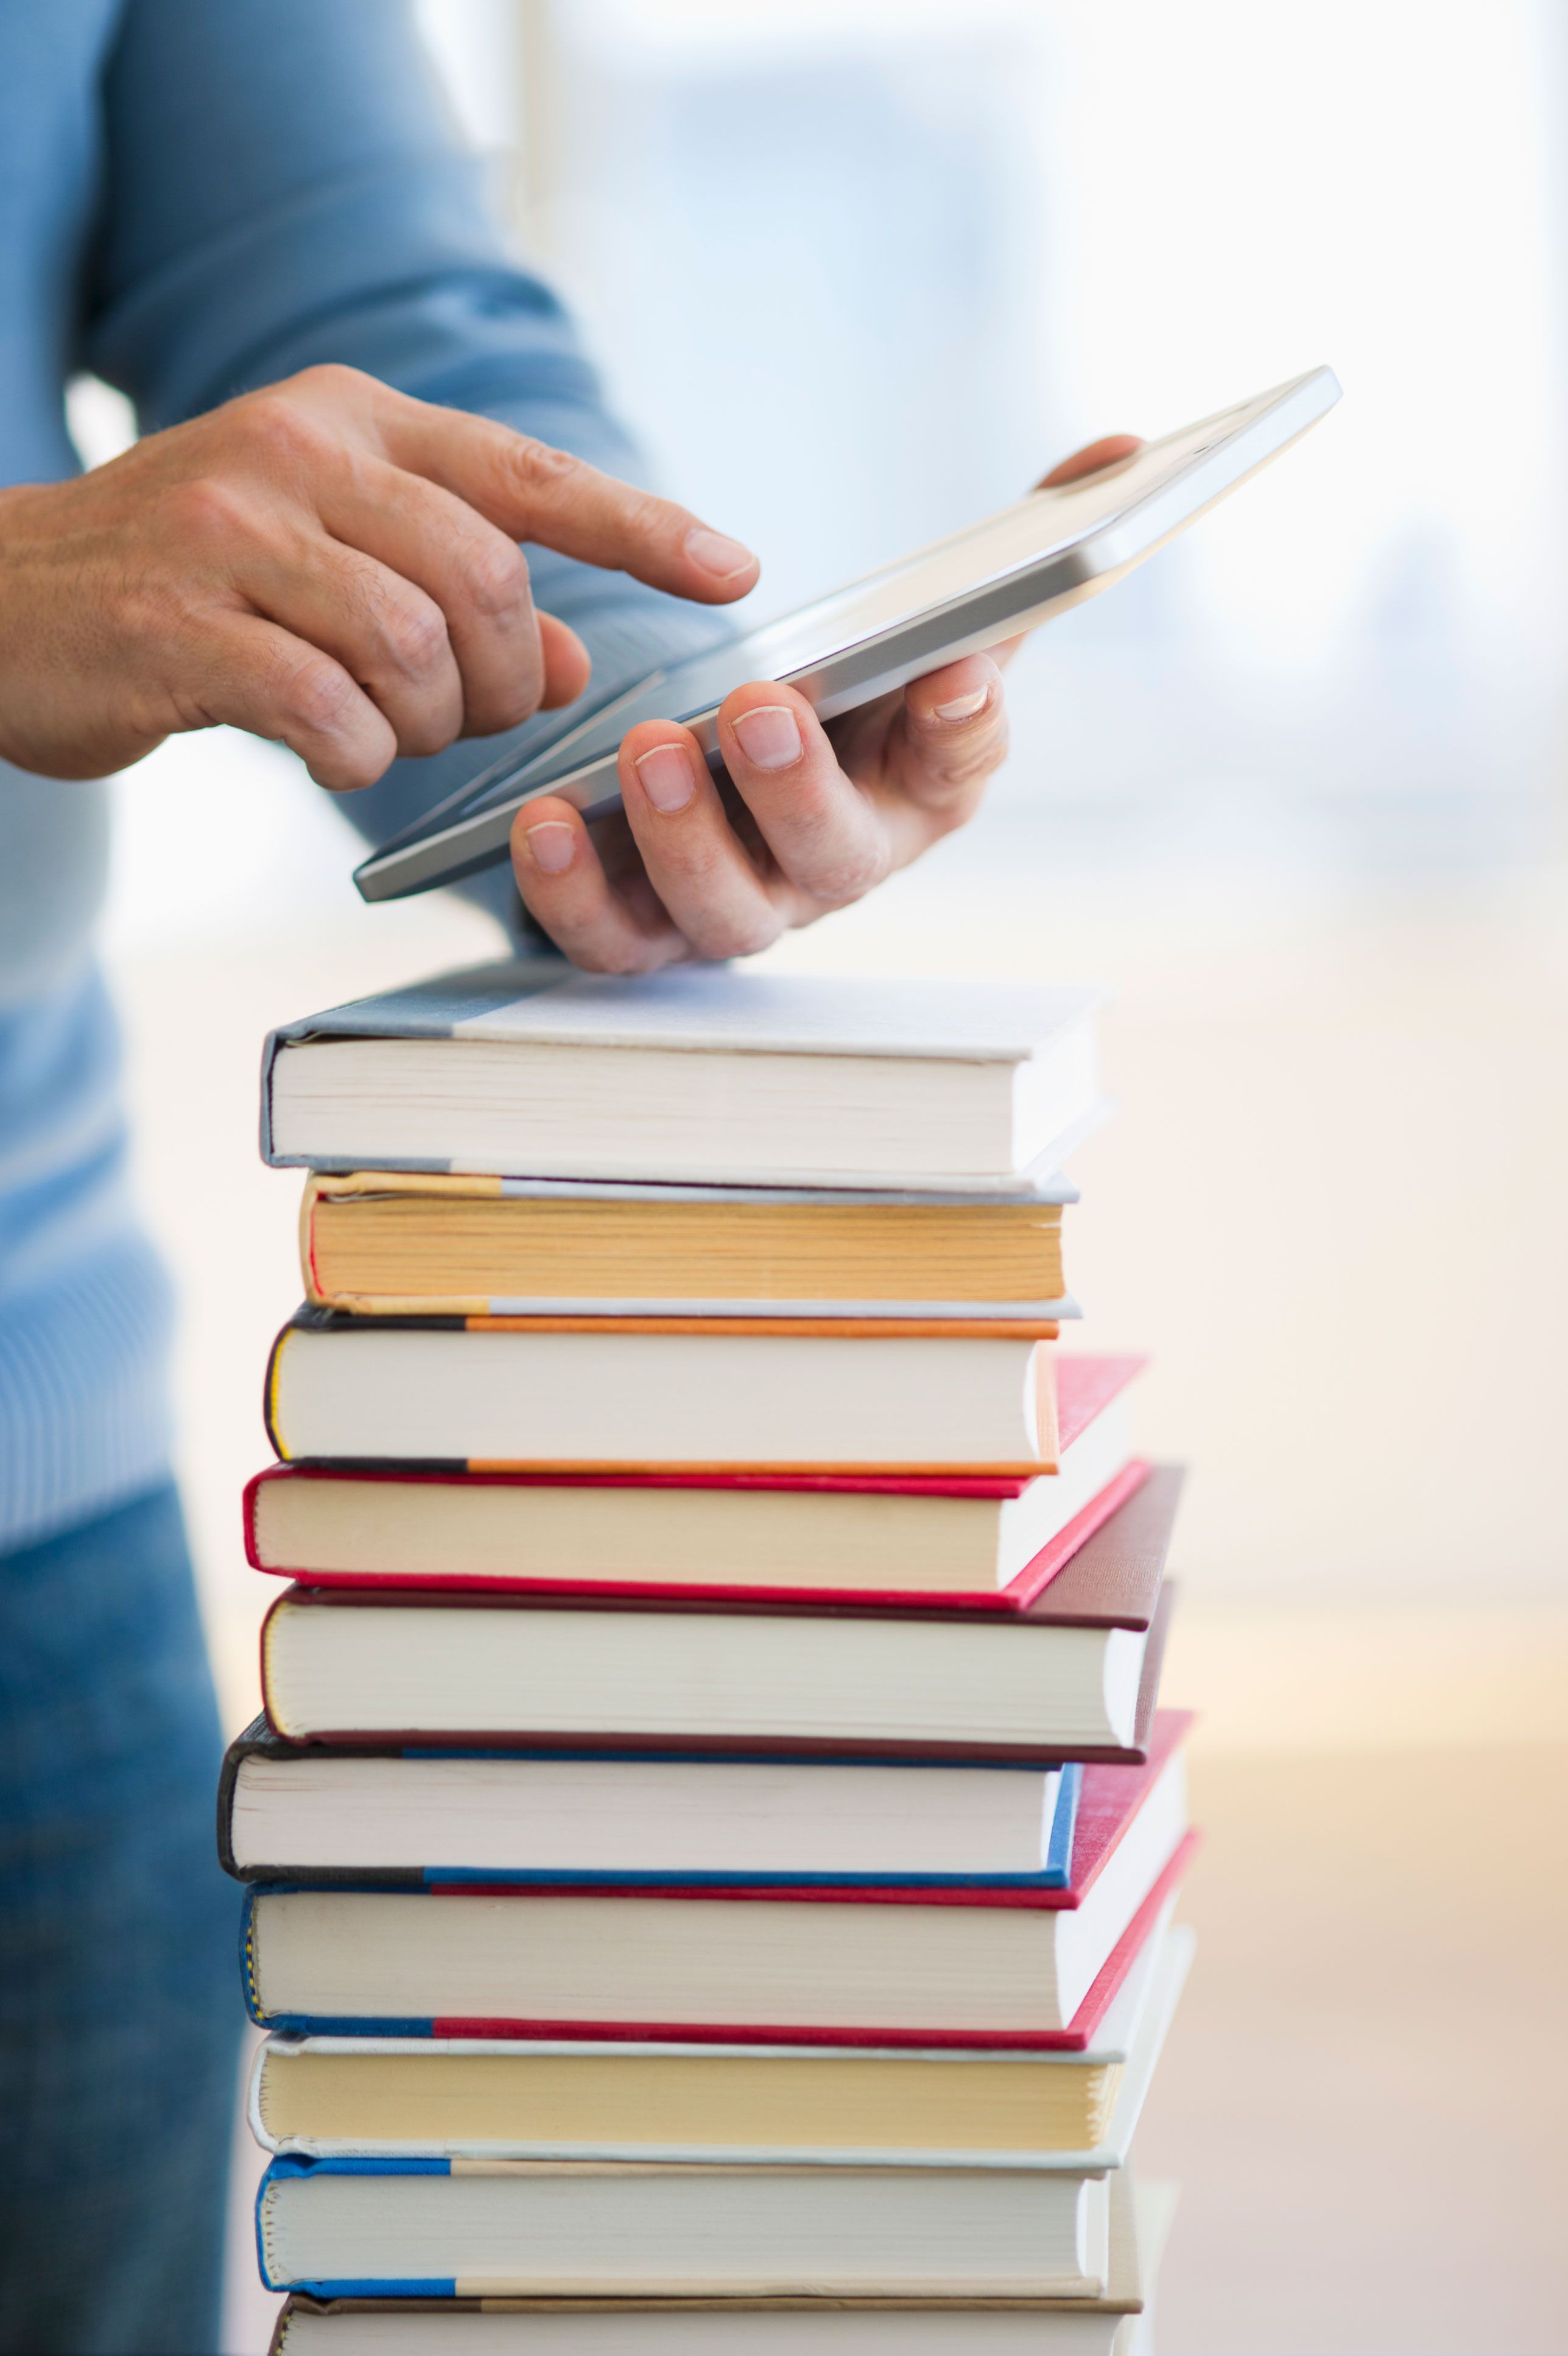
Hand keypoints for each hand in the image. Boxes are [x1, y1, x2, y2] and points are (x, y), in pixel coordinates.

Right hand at [0, 364, 757, 789]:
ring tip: (390, 731)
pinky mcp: (172, 624)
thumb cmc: (189, 583)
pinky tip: (333, 750)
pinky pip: (323, 708)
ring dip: (430, 723)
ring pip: (409, 644)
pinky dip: (356, 754)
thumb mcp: (329, 560)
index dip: (641, 527)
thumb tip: (574, 656)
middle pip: (482, 574)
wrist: (0, 599)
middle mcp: (294, 451)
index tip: (733, 572)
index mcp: (349, 420)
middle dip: (505, 674)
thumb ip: (455, 598)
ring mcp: (224, 530)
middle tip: (471, 714)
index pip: (526, 471)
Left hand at [510, 435, 1142, 969]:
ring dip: (686, 838)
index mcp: (915, 793)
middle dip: (797, 788)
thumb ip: (1009, 552)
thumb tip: (1121, 448)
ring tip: (648, 749)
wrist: (717, 781)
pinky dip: (571, 892)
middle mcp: (833, 866)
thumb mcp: (916, 628)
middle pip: (834, 858)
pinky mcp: (642, 933)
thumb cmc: (836, 707)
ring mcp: (739, 910)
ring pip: (724, 914)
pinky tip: (543, 819)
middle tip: (757, 706)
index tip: (956, 678)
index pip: (960, 772)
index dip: (964, 734)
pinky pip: (609, 941)